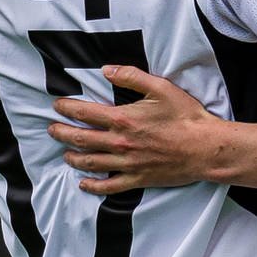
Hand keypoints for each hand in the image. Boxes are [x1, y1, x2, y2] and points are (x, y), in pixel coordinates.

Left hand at [48, 64, 240, 194]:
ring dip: (73, 157)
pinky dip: (92, 186)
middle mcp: (119, 143)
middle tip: (51, 129)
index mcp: (123, 119)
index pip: (85, 113)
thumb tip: (106, 70)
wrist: (205, 147)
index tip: (57, 106)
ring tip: (65, 153)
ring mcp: (127, 163)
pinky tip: (83, 184)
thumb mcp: (161, 88)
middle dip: (61, 133)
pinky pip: (109, 187)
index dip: (67, 108)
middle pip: (80, 138)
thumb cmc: (186, 116)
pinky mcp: (137, 179)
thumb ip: (131, 76)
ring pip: (90, 163)